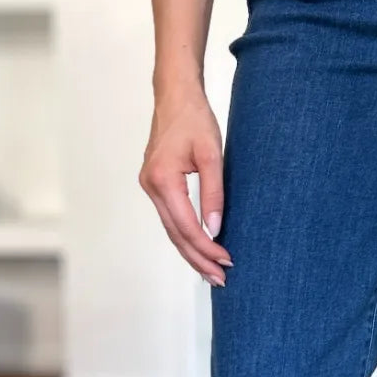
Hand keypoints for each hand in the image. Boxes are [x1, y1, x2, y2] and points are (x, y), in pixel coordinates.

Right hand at [139, 83, 232, 285]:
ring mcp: (150, 186)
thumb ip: (214, 193)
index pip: (186, 226)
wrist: (175, 97)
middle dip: (198, 259)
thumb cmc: (195, 120)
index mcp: (163, 179)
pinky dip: (184, 236)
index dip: (206, 247)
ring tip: (211, 273)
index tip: (227, 260)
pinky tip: (198, 249)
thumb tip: (215, 229)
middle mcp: (151, 186)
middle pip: (175, 235)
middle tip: (220, 280)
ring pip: (171, 230)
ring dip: (191, 252)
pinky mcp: (155, 184)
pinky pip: (170, 218)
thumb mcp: (212, 155)